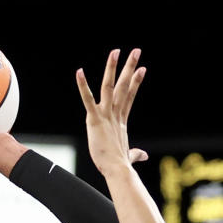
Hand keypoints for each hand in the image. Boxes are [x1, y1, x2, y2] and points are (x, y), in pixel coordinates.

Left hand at [76, 49, 148, 177]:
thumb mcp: (128, 155)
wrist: (118, 171)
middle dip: (130, 67)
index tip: (142, 69)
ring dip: (112, 68)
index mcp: (121, 121)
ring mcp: (106, 116)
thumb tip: (143, 155)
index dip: (135, 82)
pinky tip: (79, 72)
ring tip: (116, 51)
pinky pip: (88, 100)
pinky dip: (83, 86)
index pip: (129, 96)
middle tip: (136, 51)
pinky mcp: (95, 120)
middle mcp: (115, 114)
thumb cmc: (120, 165)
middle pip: (124, 86)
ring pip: (109, 87)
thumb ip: (135, 153)